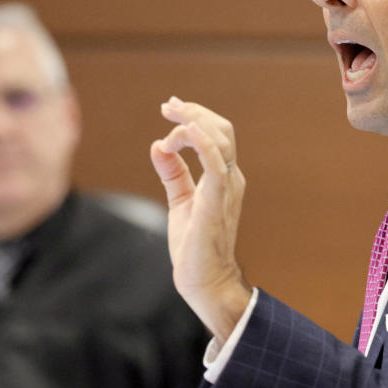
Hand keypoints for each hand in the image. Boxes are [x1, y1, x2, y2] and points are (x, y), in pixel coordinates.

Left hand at [150, 97, 250, 343]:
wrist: (204, 281)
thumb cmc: (194, 245)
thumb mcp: (179, 201)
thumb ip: (172, 174)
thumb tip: (157, 147)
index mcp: (222, 178)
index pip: (216, 135)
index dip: (195, 116)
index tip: (170, 107)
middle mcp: (230, 179)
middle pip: (221, 130)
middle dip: (194, 112)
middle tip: (168, 106)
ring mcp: (226, 190)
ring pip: (220, 140)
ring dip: (195, 122)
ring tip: (171, 116)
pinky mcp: (216, 203)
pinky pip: (217, 166)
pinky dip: (203, 144)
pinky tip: (186, 133)